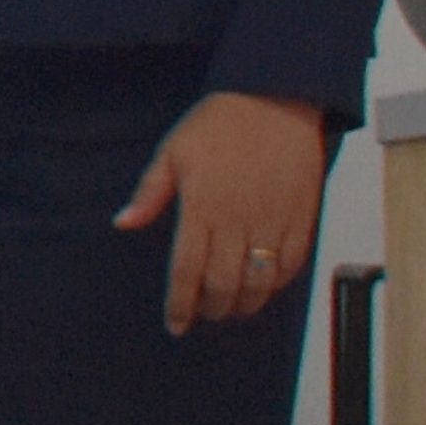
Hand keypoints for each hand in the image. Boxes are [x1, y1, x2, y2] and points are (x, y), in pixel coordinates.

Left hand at [114, 85, 335, 334]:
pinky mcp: (303, 218)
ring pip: (259, 281)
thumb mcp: (172, 152)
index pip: (187, 269)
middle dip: (212, 308)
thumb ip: (149, 193)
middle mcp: (239, 220)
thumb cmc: (219, 124)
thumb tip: (122, 223)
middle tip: (203, 315)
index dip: (180, 303)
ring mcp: (274, 221)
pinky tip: (264, 289)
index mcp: (202, 207)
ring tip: (231, 310)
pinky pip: (291, 264)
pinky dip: (277, 285)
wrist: (275, 100)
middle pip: (224, 283)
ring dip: (244, 303)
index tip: (175, 324)